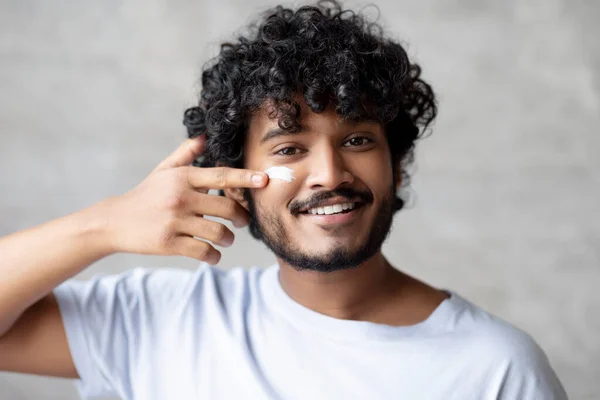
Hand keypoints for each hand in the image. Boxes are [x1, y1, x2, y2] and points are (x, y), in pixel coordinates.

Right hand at [102, 135, 267, 262]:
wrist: (114, 221)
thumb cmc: (145, 195)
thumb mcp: (163, 171)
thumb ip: (186, 154)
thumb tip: (204, 136)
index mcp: (183, 178)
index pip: (221, 175)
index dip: (245, 178)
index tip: (264, 180)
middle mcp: (181, 197)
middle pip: (227, 207)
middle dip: (241, 217)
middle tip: (241, 221)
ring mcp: (175, 221)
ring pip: (218, 232)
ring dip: (228, 238)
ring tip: (226, 238)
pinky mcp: (169, 243)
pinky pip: (204, 251)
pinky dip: (213, 256)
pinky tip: (213, 254)